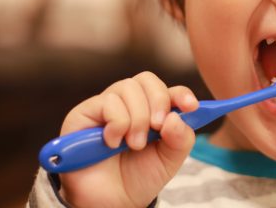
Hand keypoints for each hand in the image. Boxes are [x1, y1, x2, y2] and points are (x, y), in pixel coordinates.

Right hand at [58, 71, 197, 207]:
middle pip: (146, 79)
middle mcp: (128, 104)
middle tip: (158, 128)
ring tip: (134, 145)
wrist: (110, 202)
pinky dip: (117, 123)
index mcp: (152, 111)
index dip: (181, 94)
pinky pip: (108, 102)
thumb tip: (176, 117)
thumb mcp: (169, 160)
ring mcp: (106, 106)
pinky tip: (112, 143)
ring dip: (138, 118)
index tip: (191, 107)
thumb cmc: (138, 178)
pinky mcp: (84, 112)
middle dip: (158, 101)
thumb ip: (180, 138)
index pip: (168, 90)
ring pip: (127, 87)